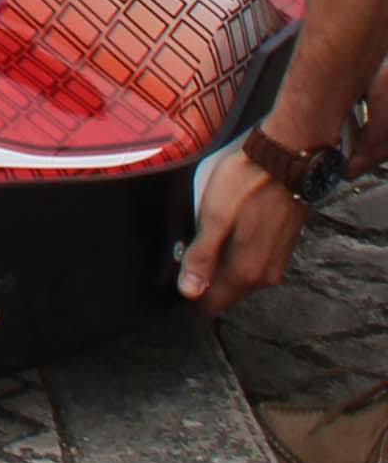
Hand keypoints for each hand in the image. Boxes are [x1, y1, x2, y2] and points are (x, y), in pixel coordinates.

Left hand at [180, 146, 304, 310]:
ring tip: (206, 235)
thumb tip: (189, 292)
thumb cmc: (247, 183)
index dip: (190, 293)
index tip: (177, 275)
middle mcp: (265, 276)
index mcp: (246, 273)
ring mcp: (276, 262)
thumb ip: (202, 256)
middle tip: (187, 249)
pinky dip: (236, 253)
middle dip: (204, 277)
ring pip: (239, 277)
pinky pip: (252, 262)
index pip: (212, 304)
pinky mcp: (282, 247)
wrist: (286, 158)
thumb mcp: (214, 216)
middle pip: (225, 291)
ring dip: (220, 264)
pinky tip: (228, 229)